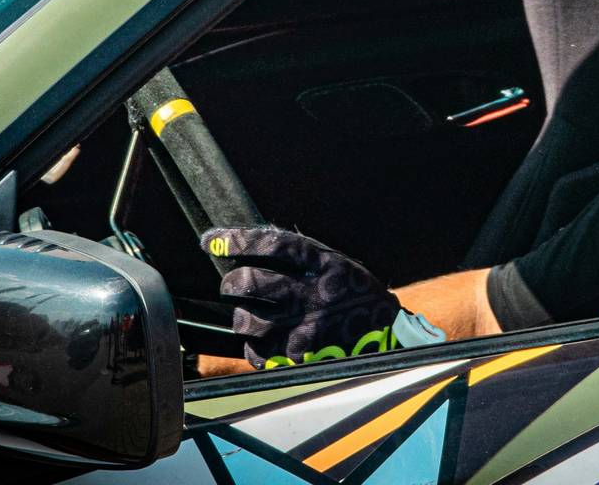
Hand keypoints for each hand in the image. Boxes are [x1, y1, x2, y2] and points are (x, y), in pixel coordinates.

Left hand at [202, 226, 401, 368]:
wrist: (385, 336)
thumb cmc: (353, 292)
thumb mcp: (335, 263)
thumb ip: (299, 256)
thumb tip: (248, 243)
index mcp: (323, 264)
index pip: (273, 244)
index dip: (237, 240)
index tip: (213, 239)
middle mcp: (312, 294)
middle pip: (251, 283)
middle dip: (230, 282)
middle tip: (230, 284)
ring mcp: (304, 329)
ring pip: (246, 320)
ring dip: (241, 315)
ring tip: (250, 313)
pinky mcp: (298, 358)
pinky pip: (256, 351)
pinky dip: (254, 345)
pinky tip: (266, 338)